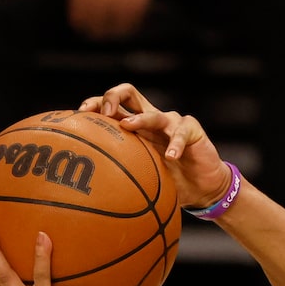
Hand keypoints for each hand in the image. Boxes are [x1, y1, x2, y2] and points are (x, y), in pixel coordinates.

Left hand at [68, 0, 212, 38]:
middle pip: (96, 3)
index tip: (78, 24)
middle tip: (95, 36)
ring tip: (113, 35)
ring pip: (115, 10)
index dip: (78, 10)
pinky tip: (130, 27)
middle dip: (94, 23)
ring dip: (114, 27)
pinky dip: (132, 20)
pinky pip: (134, 8)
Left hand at [79, 82, 231, 209]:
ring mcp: (172, 122)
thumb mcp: (144, 179)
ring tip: (129, 126)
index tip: (80, 115)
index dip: (95, 104)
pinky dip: (175, 144)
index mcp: (136, 128)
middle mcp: (151, 119)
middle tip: (105, 113)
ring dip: (139, 118)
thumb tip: (91, 191)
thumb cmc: (172, 185)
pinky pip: (181, 132)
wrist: (204, 190)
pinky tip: (171, 157)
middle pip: (129, 93)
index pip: (112, 106)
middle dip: (113, 97)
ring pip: (153, 113)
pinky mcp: (191, 129)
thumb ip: (123, 175)